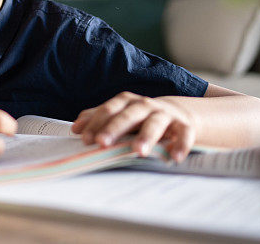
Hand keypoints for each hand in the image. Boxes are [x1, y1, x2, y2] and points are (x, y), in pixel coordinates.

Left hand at [71, 92, 195, 161]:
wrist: (178, 113)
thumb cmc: (141, 117)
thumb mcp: (120, 115)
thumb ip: (98, 119)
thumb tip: (75, 128)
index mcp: (126, 102)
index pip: (108, 110)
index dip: (96, 123)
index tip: (84, 138)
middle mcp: (144, 105)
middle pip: (128, 115)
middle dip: (114, 128)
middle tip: (102, 143)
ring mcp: (165, 114)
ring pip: (155, 123)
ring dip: (146, 136)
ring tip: (139, 151)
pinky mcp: (184, 125)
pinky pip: (184, 134)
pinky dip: (181, 144)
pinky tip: (174, 157)